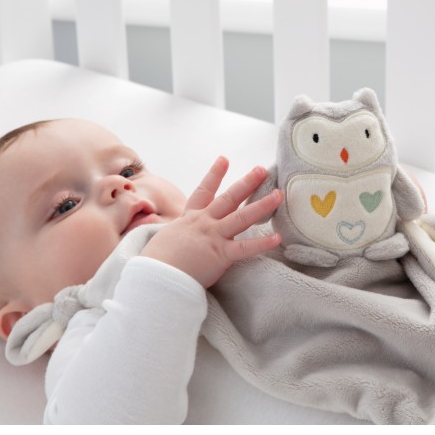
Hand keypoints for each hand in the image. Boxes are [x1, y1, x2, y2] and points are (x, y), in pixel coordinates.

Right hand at [140, 157, 282, 287]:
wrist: (155, 275)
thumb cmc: (156, 261)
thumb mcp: (163, 239)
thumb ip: (172, 234)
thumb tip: (169, 236)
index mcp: (189, 219)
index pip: (204, 191)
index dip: (214, 174)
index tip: (224, 159)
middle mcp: (204, 223)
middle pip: (229, 198)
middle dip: (247, 183)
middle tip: (262, 170)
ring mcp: (213, 236)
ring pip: (242, 217)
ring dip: (262, 205)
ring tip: (278, 195)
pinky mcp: (220, 255)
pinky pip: (245, 248)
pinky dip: (262, 243)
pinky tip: (277, 237)